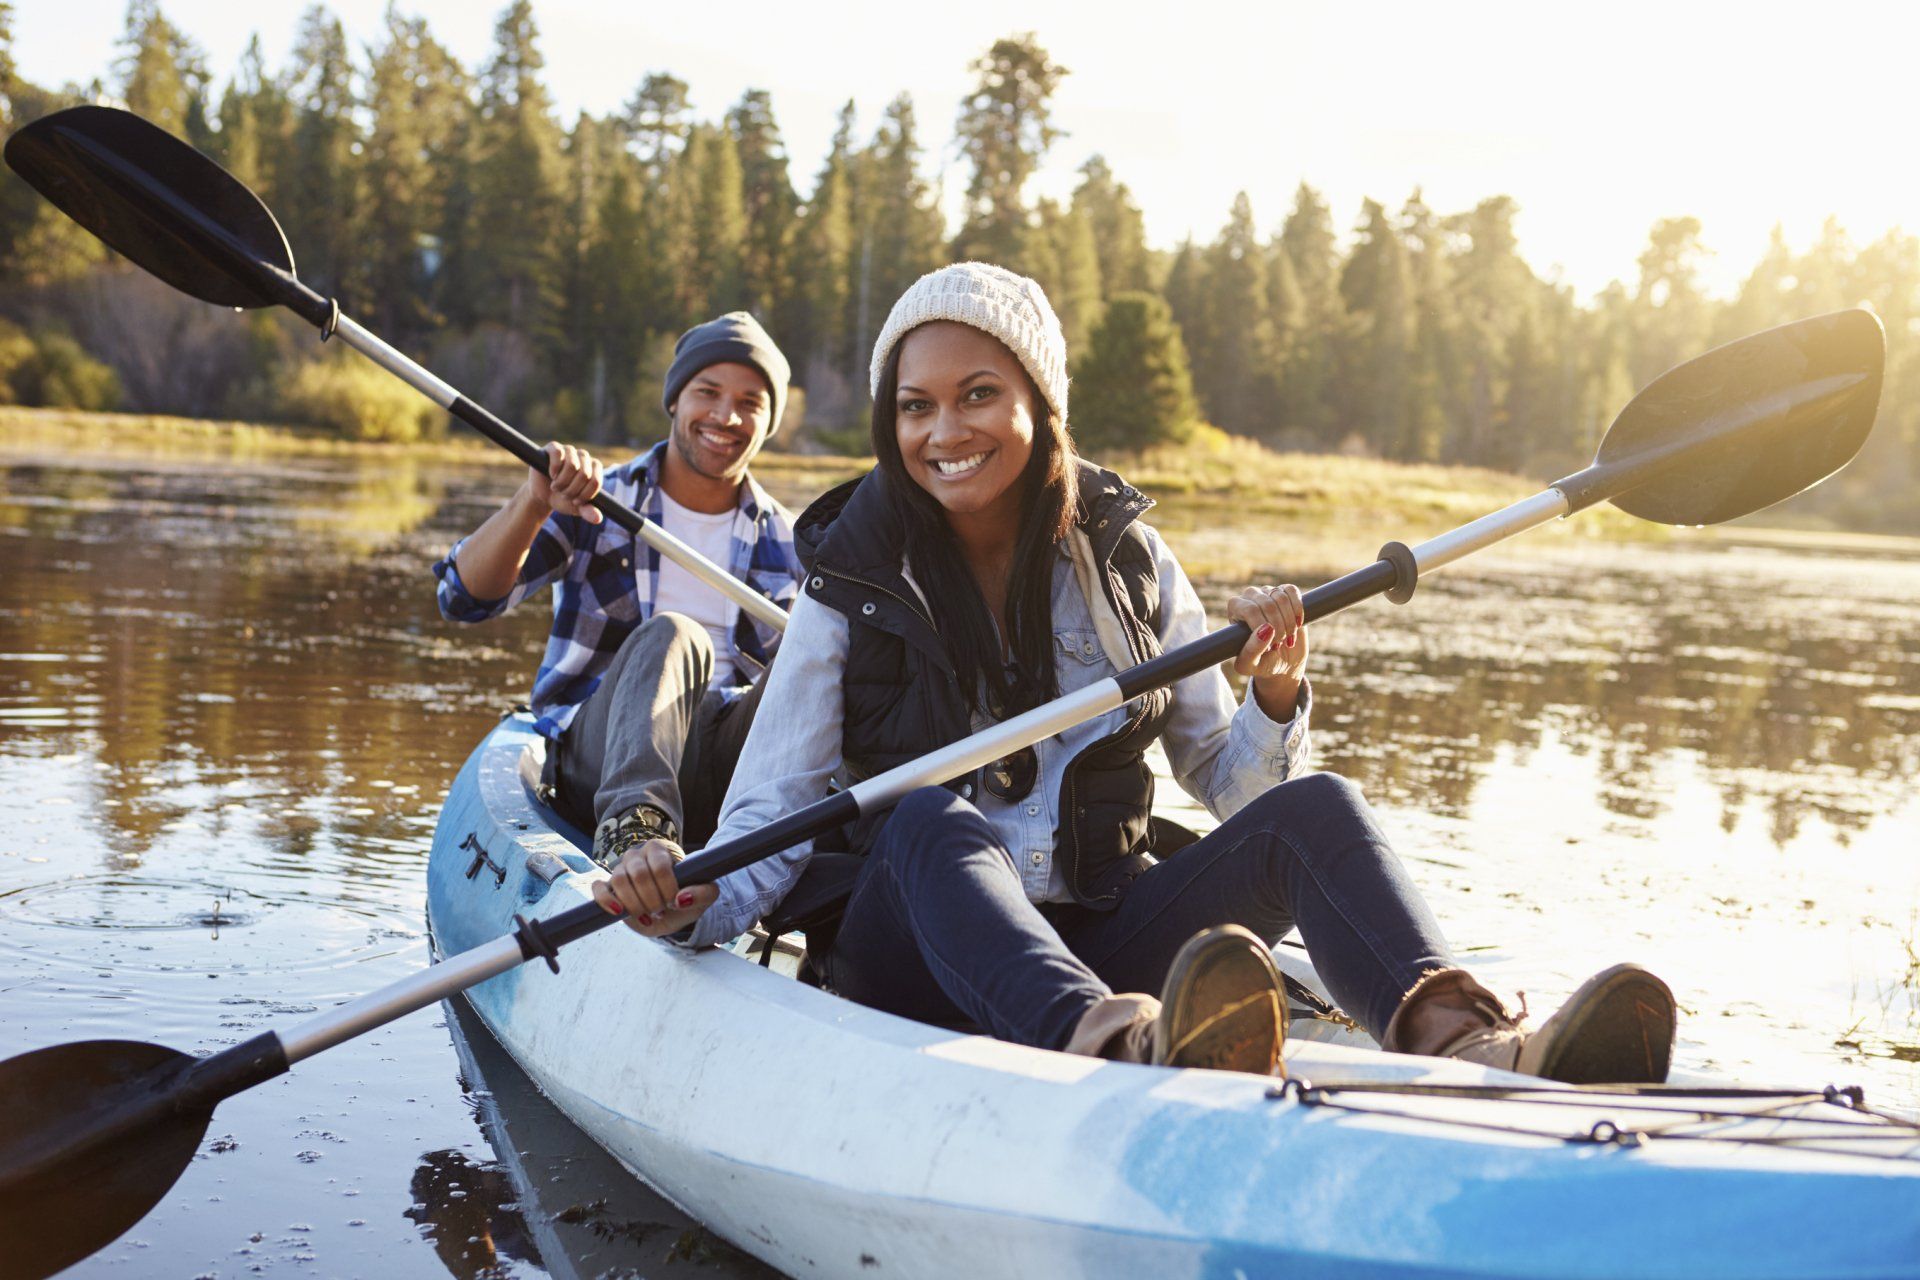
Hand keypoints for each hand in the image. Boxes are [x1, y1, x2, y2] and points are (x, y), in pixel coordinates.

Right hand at [526, 442, 602, 524]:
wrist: (542, 495)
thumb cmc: (563, 499)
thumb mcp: (576, 508)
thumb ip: (588, 512)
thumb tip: (598, 519)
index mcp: (595, 468)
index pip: (595, 482)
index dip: (584, 495)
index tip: (575, 501)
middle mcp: (584, 456)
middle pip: (584, 474)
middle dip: (571, 490)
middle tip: (563, 494)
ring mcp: (569, 450)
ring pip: (572, 465)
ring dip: (562, 482)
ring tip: (556, 487)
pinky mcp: (554, 447)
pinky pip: (558, 454)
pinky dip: (554, 468)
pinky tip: (551, 475)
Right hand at [590, 838, 717, 937]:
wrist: (668, 914)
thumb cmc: (685, 899)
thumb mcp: (704, 896)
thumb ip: (703, 893)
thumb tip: (682, 898)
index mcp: (659, 850)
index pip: (660, 865)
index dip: (667, 888)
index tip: (675, 902)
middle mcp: (637, 856)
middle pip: (639, 874)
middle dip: (652, 899)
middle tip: (661, 911)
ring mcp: (619, 870)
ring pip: (619, 880)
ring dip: (634, 904)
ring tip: (647, 915)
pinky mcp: (607, 886)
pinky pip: (598, 888)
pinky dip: (606, 900)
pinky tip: (618, 912)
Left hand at [1225, 583, 1308, 719]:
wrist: (1282, 663)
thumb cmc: (1260, 663)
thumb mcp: (1250, 665)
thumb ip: (1252, 650)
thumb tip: (1266, 629)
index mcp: (1235, 609)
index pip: (1250, 610)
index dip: (1263, 628)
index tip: (1270, 646)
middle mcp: (1249, 597)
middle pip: (1267, 604)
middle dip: (1278, 628)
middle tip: (1280, 644)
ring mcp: (1268, 593)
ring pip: (1281, 597)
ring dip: (1289, 622)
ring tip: (1288, 637)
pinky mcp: (1285, 593)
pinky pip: (1291, 590)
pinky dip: (1298, 609)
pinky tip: (1298, 624)